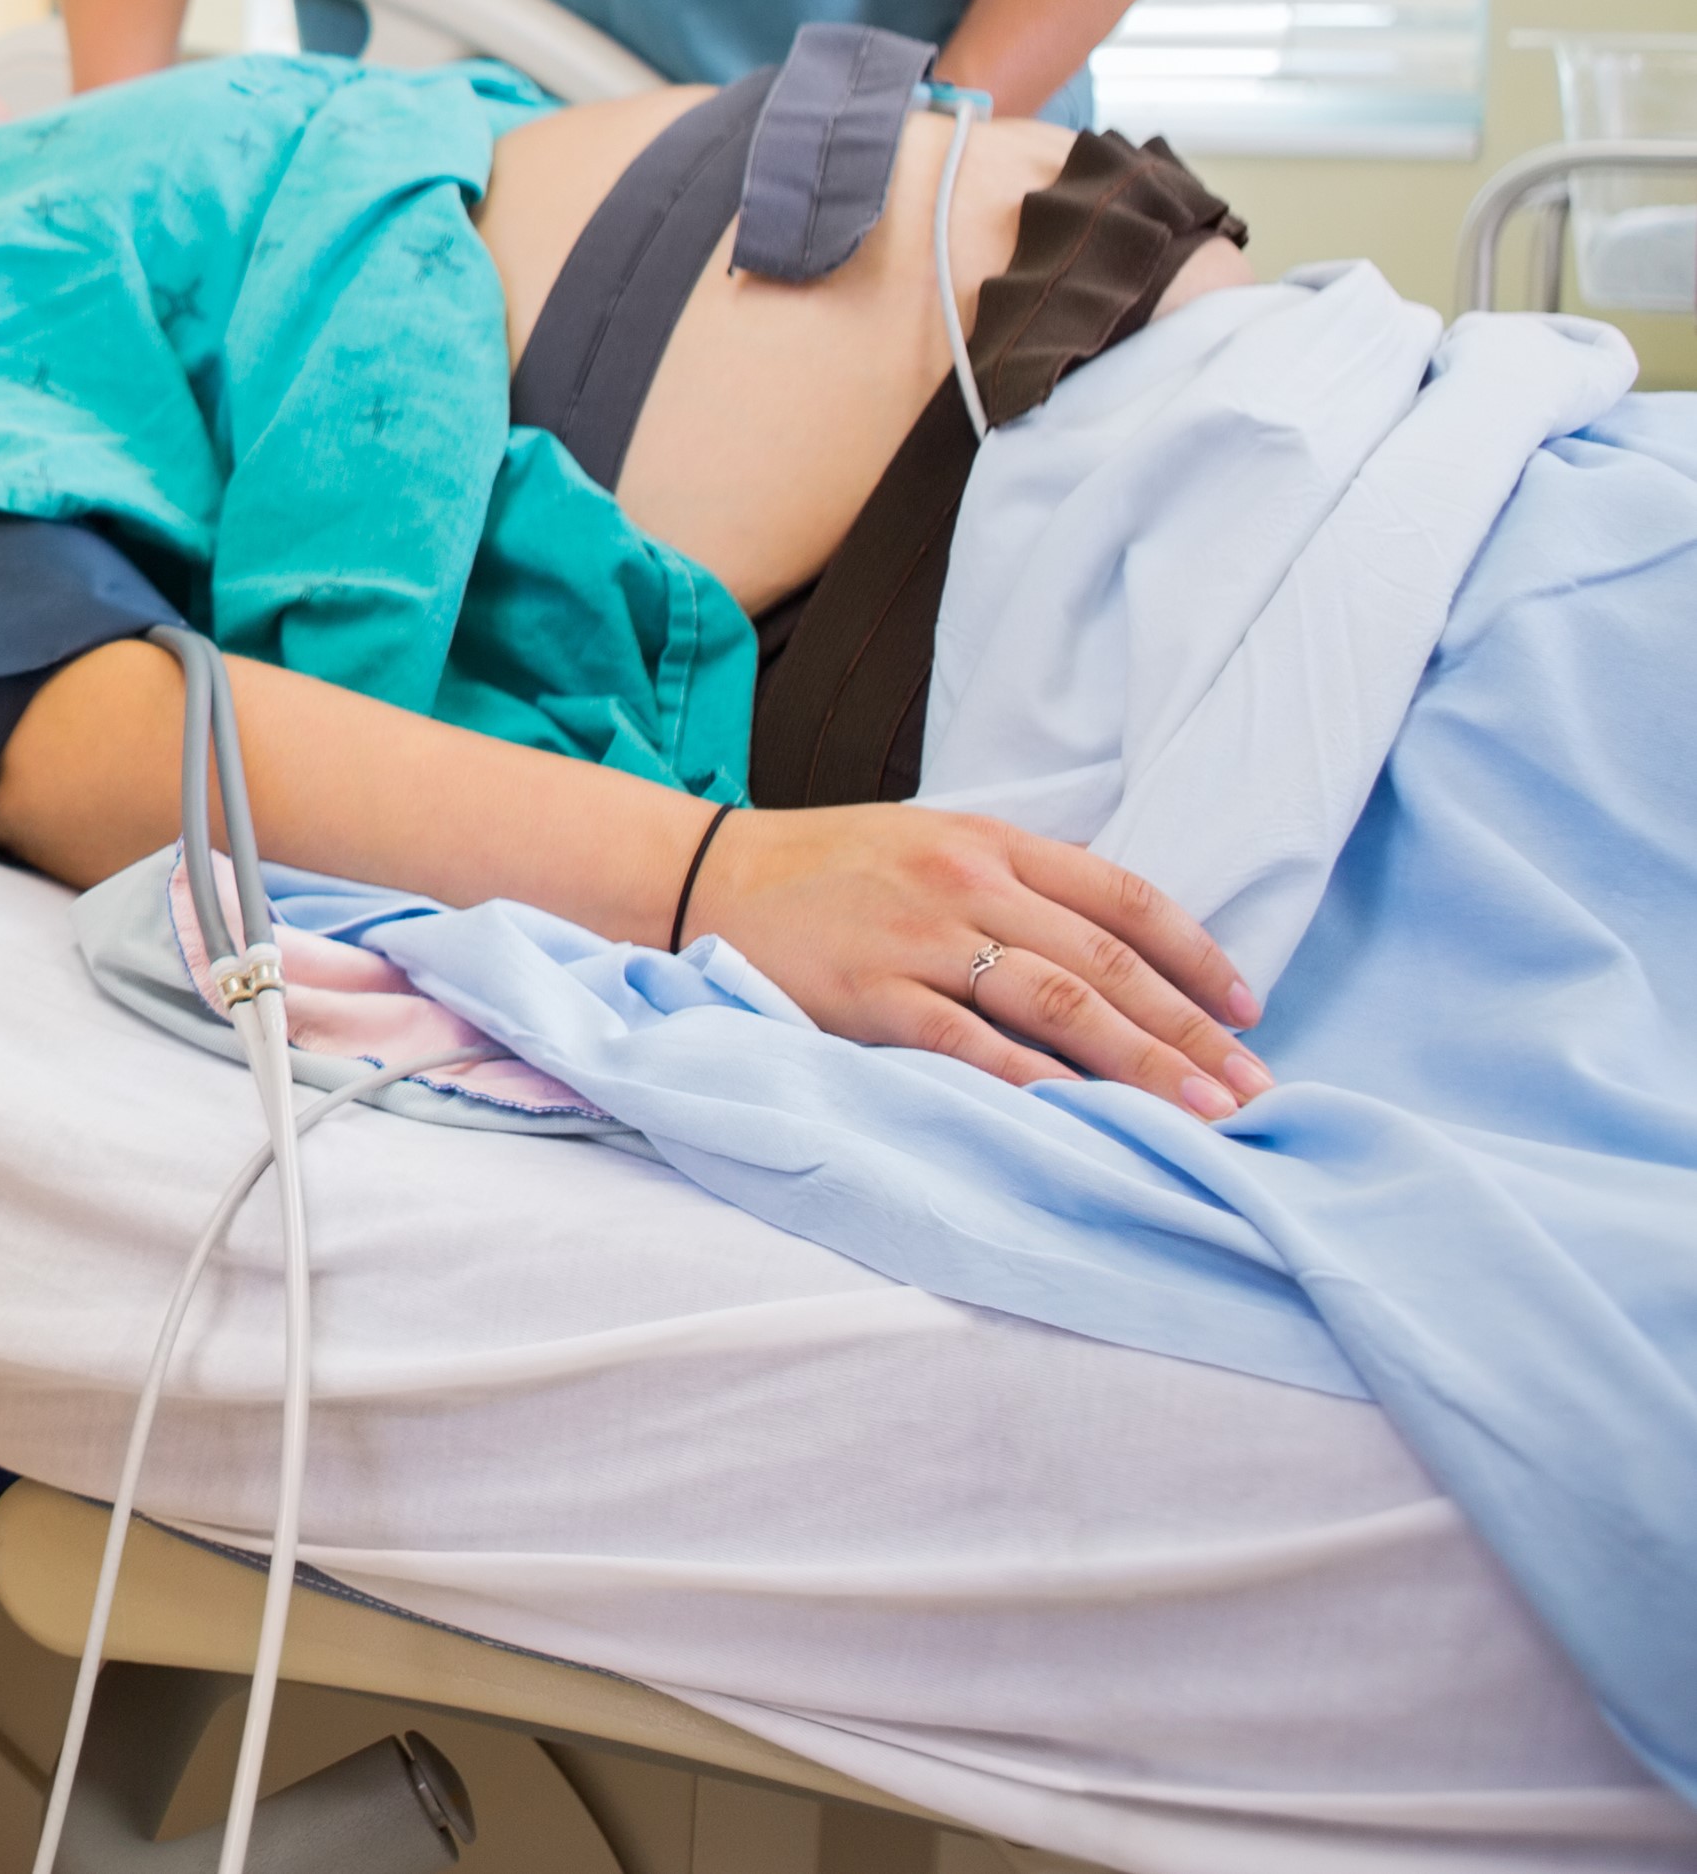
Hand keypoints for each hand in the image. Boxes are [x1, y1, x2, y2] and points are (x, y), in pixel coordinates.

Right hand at [689, 803, 1271, 1116]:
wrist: (706, 874)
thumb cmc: (826, 870)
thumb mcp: (931, 844)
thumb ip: (1017, 886)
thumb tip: (1119, 955)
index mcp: (990, 841)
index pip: (1123, 896)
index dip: (1196, 955)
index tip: (1248, 1012)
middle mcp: (965, 881)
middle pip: (1105, 963)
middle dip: (1190, 1031)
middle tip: (1252, 1089)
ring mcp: (918, 938)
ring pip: (1057, 1004)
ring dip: (1142, 1064)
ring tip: (1203, 1114)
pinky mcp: (870, 993)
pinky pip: (970, 1044)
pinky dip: (1036, 1083)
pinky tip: (1087, 1117)